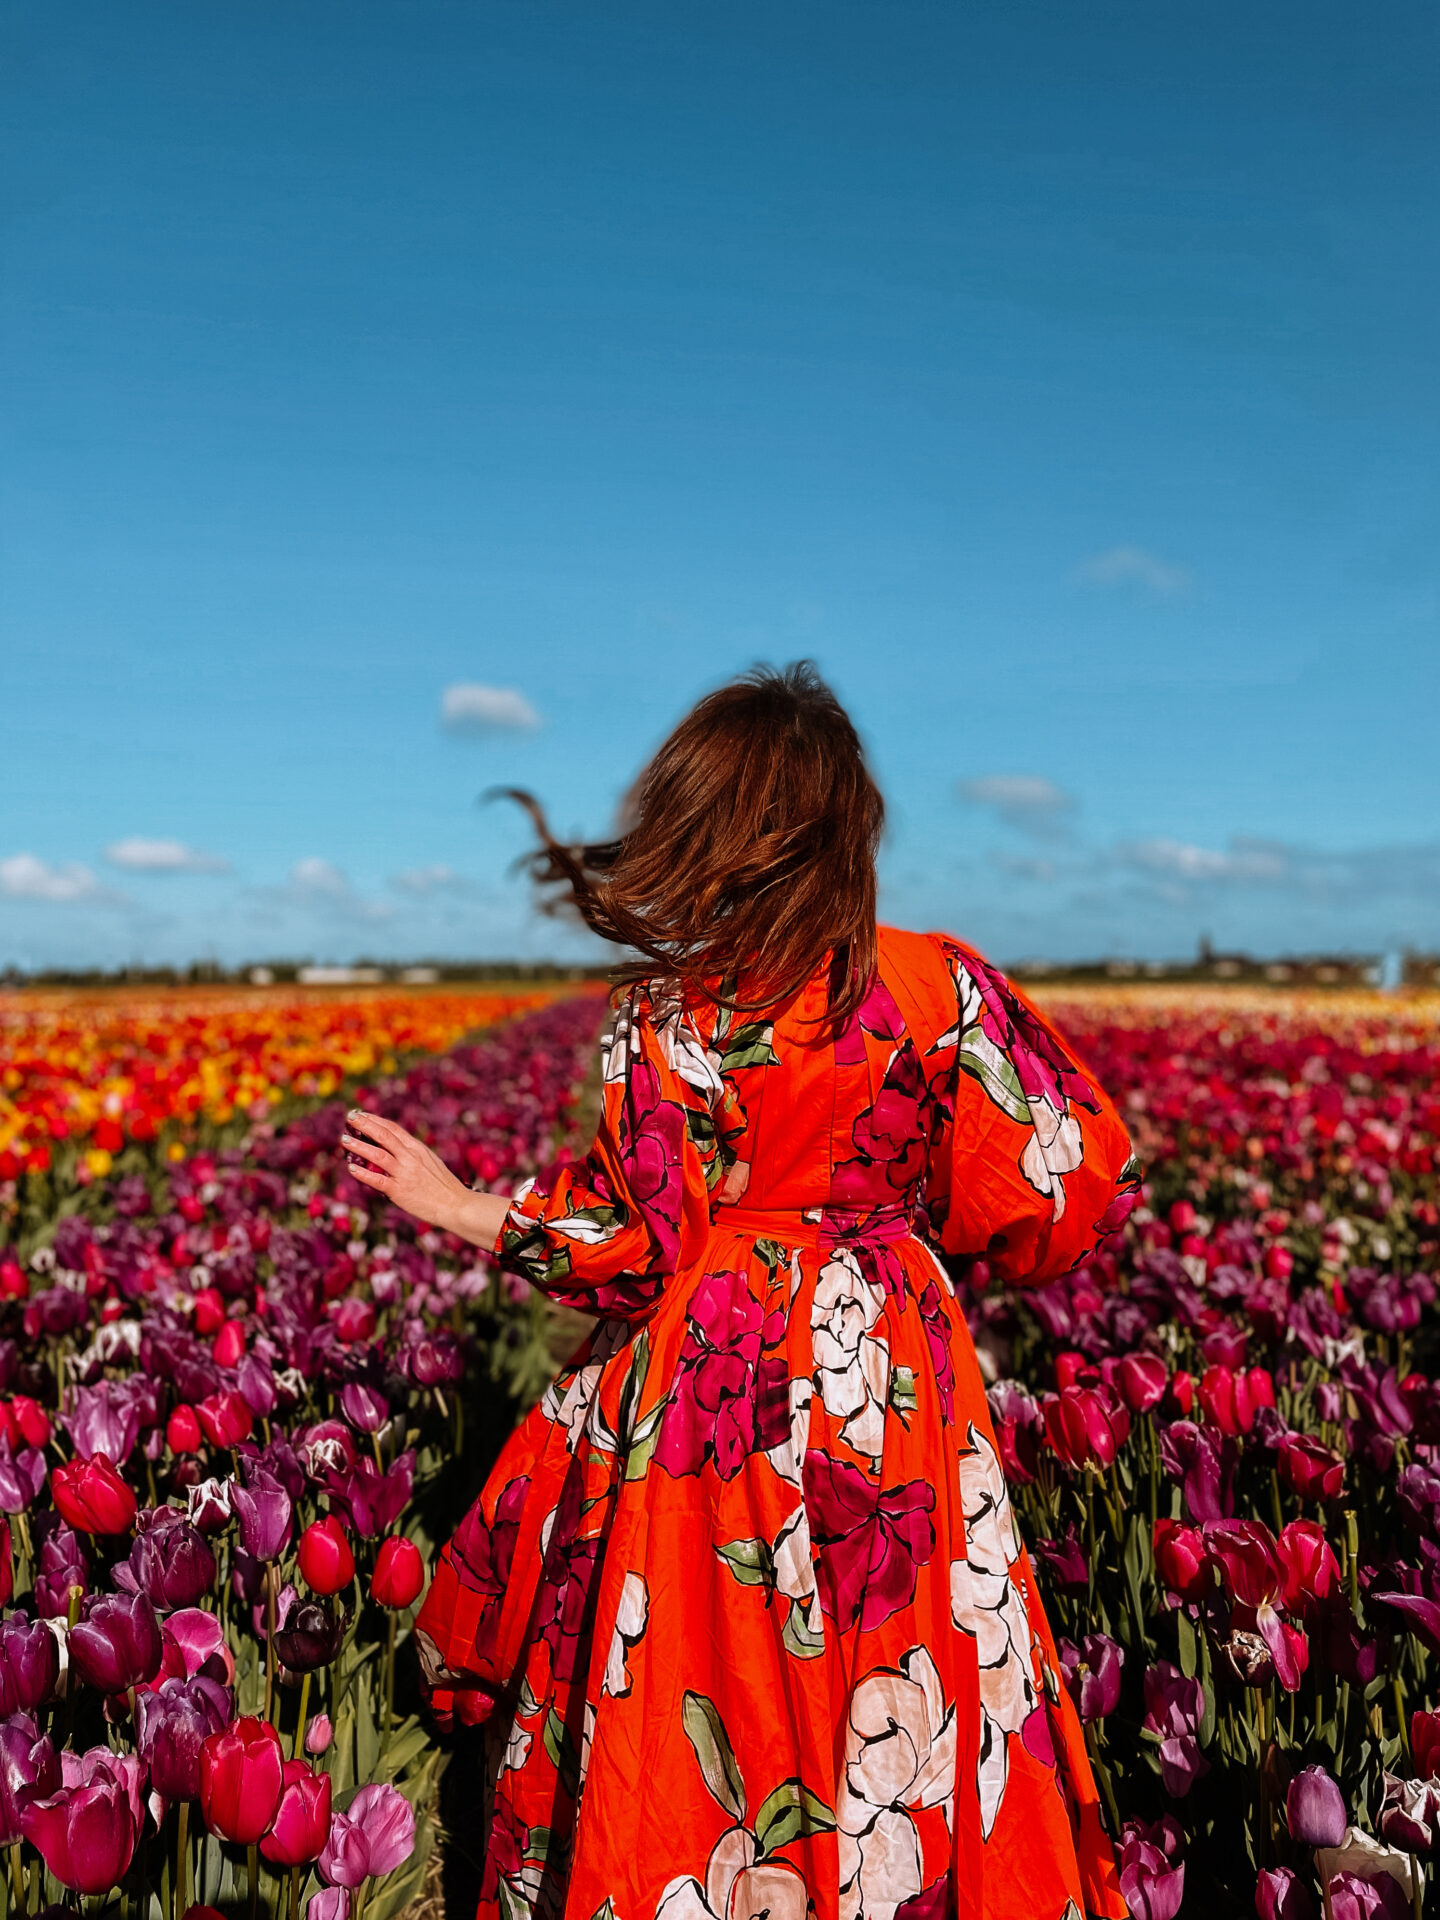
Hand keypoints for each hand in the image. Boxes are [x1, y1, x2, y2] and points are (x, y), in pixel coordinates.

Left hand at [340, 1111, 473, 1235]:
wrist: (456, 1205)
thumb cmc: (444, 1186)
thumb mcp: (430, 1162)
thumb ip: (412, 1154)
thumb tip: (393, 1149)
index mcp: (417, 1149)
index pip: (393, 1128)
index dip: (375, 1120)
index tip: (361, 1114)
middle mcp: (410, 1158)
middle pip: (384, 1136)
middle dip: (364, 1125)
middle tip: (349, 1117)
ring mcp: (405, 1174)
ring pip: (378, 1154)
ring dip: (359, 1146)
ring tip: (344, 1139)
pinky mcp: (400, 1191)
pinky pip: (377, 1180)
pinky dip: (363, 1174)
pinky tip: (351, 1168)